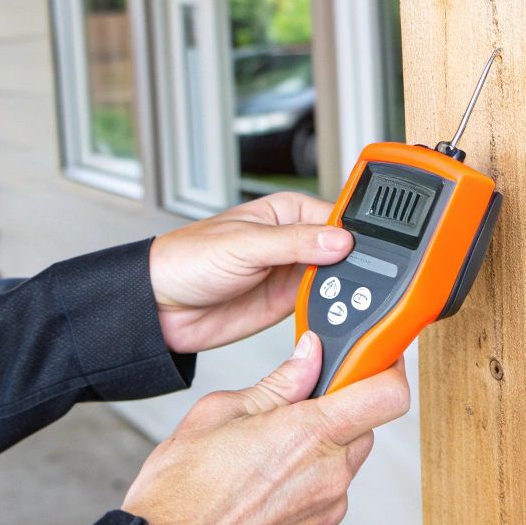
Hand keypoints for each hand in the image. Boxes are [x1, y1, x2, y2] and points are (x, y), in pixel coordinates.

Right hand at [122, 332, 410, 524]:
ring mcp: (324, 514)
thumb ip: (277, 383)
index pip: (387, 395)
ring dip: (317, 455)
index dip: (384, 369)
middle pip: (364, 428)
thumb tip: (308, 357)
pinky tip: (259, 492)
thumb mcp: (219, 413)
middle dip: (337, 413)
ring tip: (261, 459)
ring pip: (341, 466)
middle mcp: (328, 477)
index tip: (370, 360)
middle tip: (291, 412)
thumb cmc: (179, 494)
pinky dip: (303, 490)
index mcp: (310, 435)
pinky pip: (323, 501)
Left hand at [149, 192, 352, 353]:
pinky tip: (330, 312)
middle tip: (353, 279)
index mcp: (286, 212)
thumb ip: (294, 242)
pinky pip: (321, 306)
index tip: (364, 249)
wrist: (160, 307)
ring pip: (336, 279)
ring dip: (342, 290)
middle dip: (351, 264)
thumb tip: (340, 240)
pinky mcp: (288, 304)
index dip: (353, 232)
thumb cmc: (187, 259)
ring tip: (341, 297)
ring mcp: (292, 273)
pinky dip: (329, 311)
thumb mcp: (244, 244)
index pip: (335, 216)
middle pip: (342, 250)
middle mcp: (294, 241)